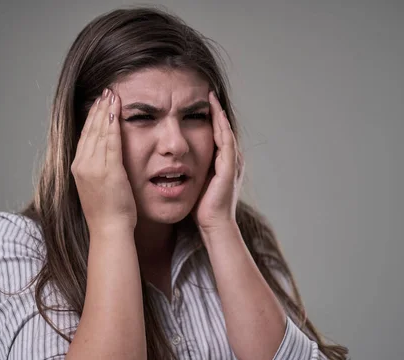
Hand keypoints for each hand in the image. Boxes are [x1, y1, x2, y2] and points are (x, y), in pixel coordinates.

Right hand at [71, 88, 136, 233]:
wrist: (109, 229)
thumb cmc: (107, 213)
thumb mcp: (97, 187)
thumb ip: (98, 171)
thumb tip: (103, 160)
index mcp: (78, 168)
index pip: (84, 136)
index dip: (91, 118)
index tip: (98, 103)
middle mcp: (82, 165)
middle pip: (89, 130)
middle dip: (98, 109)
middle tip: (105, 92)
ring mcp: (94, 167)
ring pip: (99, 132)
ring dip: (105, 111)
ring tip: (111, 96)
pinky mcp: (108, 170)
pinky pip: (111, 142)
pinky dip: (113, 125)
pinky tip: (116, 111)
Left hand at [193, 91, 244, 232]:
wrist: (213, 224)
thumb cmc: (201, 207)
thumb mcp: (193, 182)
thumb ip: (188, 169)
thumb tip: (171, 160)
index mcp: (222, 162)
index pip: (216, 134)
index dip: (209, 117)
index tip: (198, 102)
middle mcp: (230, 159)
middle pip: (223, 129)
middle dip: (216, 110)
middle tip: (208, 92)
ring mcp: (232, 162)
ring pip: (226, 131)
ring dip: (219, 113)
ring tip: (211, 96)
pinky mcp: (230, 166)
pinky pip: (227, 140)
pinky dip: (221, 126)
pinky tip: (214, 113)